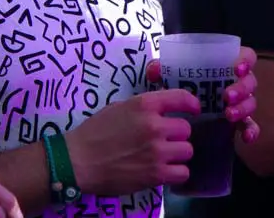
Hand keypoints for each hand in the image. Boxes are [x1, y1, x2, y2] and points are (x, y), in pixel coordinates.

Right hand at [64, 89, 199, 196]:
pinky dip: (176, 172)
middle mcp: (154, 126)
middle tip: (165, 140)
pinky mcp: (156, 174)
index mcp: (144, 105)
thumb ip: (143, 108)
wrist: (79, 161)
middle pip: (186, 129)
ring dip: (177, 154)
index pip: (181, 98)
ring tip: (165, 157)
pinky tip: (166, 171)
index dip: (191, 104)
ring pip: (187, 151)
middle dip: (177, 135)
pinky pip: (183, 172)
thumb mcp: (118, 108)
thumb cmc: (94, 132)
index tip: (194, 110)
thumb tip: (161, 110)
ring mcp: (157, 151)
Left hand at [145, 46, 259, 143]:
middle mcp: (237, 81)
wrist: (181, 107)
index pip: (246, 56)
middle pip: (250, 82)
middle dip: (242, 88)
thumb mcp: (170, 74)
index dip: (245, 61)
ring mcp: (240, 101)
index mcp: (226, 64)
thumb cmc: (183, 81)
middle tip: (227, 96)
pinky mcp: (239, 120)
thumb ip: (161, 69)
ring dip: (243, 108)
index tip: (236, 69)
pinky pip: (251, 125)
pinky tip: (246, 138)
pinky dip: (252, 131)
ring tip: (228, 114)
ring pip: (251, 102)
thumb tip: (154, 71)